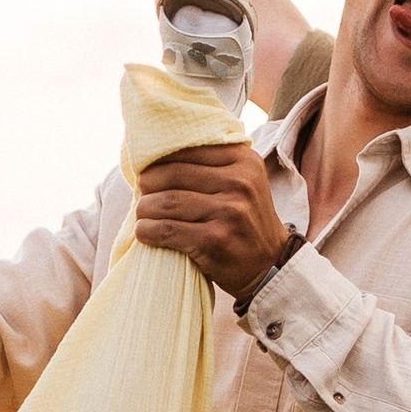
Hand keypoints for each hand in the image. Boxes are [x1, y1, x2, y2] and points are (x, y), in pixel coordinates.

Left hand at [134, 140, 288, 298]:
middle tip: (142, 193)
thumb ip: (211, 162)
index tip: (149, 169)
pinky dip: (148, 230)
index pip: (188, 148)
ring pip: (167, 201)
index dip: (160, 158)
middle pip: (173, 173)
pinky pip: (168, 230)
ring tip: (142, 213)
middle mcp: (240, 182)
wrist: (269, 263)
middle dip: (148, 183)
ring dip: (144, 208)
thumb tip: (158, 150)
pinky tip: (144, 231)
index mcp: (243, 160)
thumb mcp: (241, 181)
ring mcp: (230, 211)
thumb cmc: (243, 219)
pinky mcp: (216, 240)